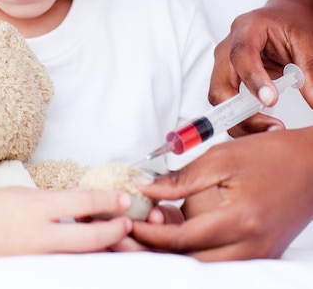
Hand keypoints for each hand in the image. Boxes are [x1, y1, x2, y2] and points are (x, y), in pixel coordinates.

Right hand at [0, 186, 132, 261]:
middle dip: (115, 233)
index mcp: (35, 207)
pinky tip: (85, 256)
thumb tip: (78, 208)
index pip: (82, 202)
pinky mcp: (30, 273)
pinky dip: (77, 261)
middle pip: (89, 239)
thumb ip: (49, 204)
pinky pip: (62, 267)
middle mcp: (38, 235)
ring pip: (79, 258)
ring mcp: (34, 259)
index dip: (108, 201)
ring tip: (115, 240)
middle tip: (129, 226)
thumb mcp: (19, 196)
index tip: (126, 199)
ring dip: (100, 249)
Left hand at [121, 129, 312, 260]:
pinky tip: (181, 233)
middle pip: (191, 262)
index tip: (127, 223)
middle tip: (130, 235)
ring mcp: (259, 254)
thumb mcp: (221, 157)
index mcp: (239, 220)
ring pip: (206, 267)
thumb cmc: (271, 155)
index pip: (181, 239)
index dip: (150, 233)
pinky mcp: (262, 254)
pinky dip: (198, 252)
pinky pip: (223, 262)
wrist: (312, 165)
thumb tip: (147, 189)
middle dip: (156, 250)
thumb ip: (182, 177)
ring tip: (152, 233)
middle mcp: (251, 247)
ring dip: (176, 254)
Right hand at [210, 1, 312, 135]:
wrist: (281, 16)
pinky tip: (263, 127)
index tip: (270, 100)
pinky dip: (241, 120)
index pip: (241, 55)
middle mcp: (227, 47)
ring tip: (272, 130)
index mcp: (246, 29)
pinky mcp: (226, 79)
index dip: (253, 79)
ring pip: (219, 100)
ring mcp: (223, 64)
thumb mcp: (305, 41)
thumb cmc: (289, 23)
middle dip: (241, 112)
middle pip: (220, 85)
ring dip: (241, 121)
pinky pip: (226, 105)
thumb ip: (310, 70)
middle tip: (273, 127)